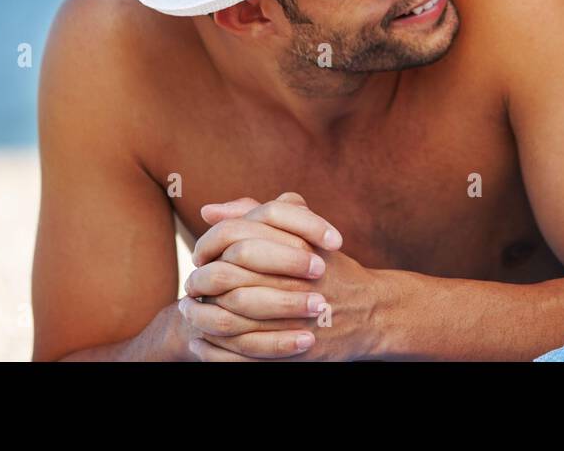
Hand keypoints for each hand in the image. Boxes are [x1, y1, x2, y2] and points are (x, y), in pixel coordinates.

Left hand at [181, 193, 382, 360]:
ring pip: (230, 319)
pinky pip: (242, 353)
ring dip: (202, 317)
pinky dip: (216, 350)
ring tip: (191, 313)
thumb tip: (209, 210)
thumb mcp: (304, 230)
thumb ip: (259, 213)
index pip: (234, 237)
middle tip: (191, 287)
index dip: (209, 246)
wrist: (372, 310)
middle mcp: (293, 279)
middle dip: (201, 282)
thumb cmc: (330, 268)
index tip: (200, 256)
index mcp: (294, 244)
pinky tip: (202, 342)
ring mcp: (294, 317)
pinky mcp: (295, 350)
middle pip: (227, 277)